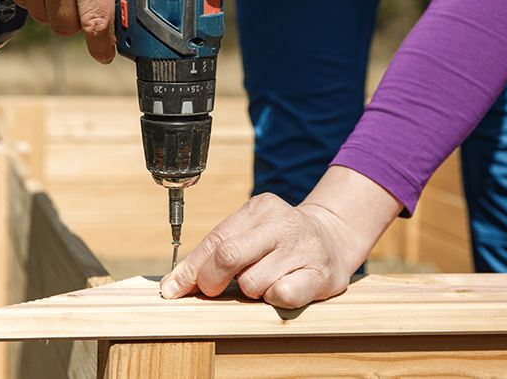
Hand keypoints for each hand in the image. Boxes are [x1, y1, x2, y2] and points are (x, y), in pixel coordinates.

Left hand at [160, 166, 402, 308]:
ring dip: (250, 290)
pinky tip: (282, 289)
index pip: (215, 239)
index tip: (172, 290)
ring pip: (252, 282)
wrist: (334, 238)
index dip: (190, 268)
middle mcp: (282, 223)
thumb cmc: (279, 242)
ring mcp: (303, 247)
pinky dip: (274, 298)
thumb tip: (174, 284)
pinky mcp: (321, 274)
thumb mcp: (250, 233)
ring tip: (264, 280)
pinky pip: (282, 295)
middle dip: (212, 281)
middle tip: (213, 291)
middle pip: (228, 255)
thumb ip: (215, 253)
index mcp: (259, 208)